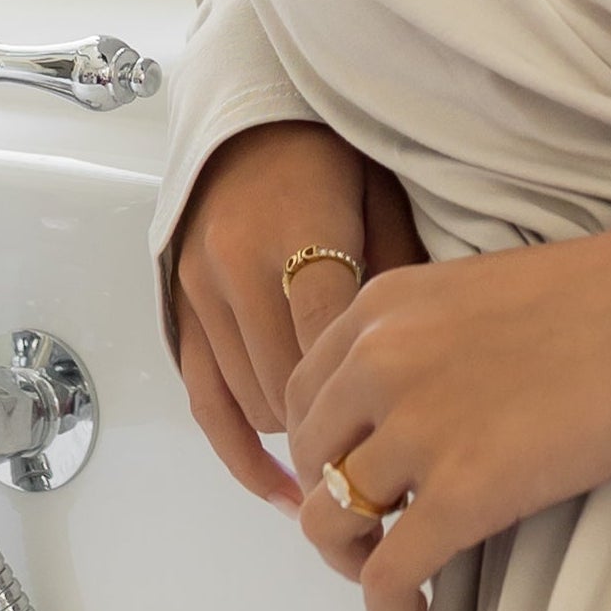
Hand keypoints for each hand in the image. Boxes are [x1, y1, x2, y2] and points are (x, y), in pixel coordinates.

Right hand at [171, 120, 422, 516]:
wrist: (253, 118)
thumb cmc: (334, 154)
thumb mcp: (385, 198)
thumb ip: (401, 278)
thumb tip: (429, 367)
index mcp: (294, 233)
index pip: (329, 342)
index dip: (368, 395)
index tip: (413, 433)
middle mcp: (235, 269)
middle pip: (290, 386)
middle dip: (342, 425)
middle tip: (397, 456)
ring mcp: (199, 296)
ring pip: (253, 402)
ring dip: (303, 434)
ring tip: (359, 467)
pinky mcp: (181, 315)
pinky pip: (205, 403)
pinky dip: (243, 454)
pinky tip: (283, 492)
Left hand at [283, 205, 610, 610]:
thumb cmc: (605, 296)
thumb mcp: (473, 293)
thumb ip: (422, 342)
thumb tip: (408, 409)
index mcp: (379, 310)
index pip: (300, 398)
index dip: (318, 451)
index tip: (351, 478)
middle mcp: (377, 363)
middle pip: (307, 463)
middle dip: (333, 506)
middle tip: (376, 534)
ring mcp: (417, 428)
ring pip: (330, 524)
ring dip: (355, 562)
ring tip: (396, 576)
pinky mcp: (464, 491)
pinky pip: (387, 572)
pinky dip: (387, 605)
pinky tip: (415, 610)